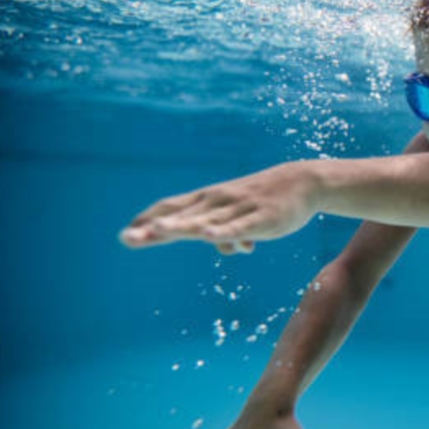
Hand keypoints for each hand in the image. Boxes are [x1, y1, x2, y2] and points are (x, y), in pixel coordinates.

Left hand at [120, 163, 317, 250]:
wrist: (303, 182)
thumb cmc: (266, 199)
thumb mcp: (241, 215)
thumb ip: (226, 231)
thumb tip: (220, 246)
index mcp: (209, 200)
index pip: (172, 208)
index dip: (148, 220)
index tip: (125, 235)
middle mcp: (217, 202)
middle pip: (181, 215)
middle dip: (153, 228)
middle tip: (126, 239)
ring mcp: (238, 209)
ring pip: (205, 221)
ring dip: (181, 226)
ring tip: (156, 232)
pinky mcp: (261, 219)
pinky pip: (239, 227)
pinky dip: (223, 232)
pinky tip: (209, 237)